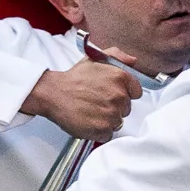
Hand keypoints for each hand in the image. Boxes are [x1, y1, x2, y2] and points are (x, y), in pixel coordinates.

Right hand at [22, 60, 141, 139]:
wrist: (53, 93)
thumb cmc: (72, 79)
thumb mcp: (95, 59)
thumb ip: (117, 56)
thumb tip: (133, 61)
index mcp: (120, 78)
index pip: (136, 92)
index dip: (124, 94)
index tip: (112, 94)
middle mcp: (119, 96)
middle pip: (126, 109)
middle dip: (114, 107)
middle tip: (97, 102)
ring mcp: (112, 114)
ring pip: (118, 122)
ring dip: (106, 119)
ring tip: (91, 111)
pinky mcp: (103, 129)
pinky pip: (108, 134)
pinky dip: (99, 131)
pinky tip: (89, 121)